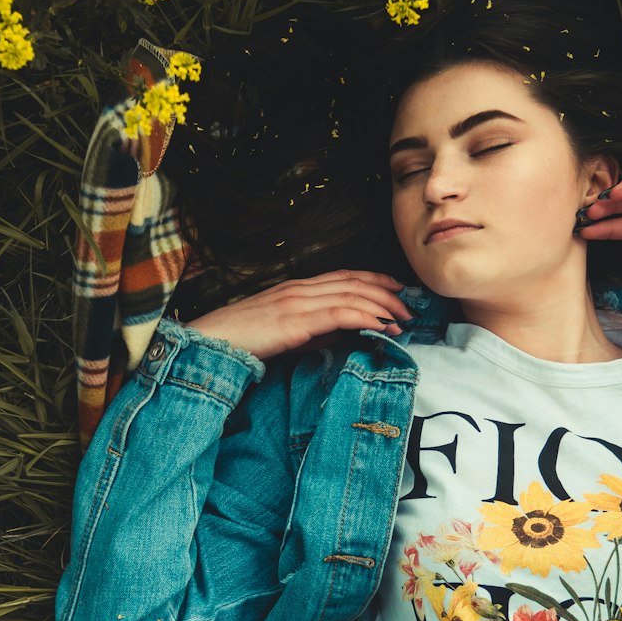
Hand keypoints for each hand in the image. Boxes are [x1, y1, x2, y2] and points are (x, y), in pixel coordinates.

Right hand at [187, 270, 412, 360]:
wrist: (210, 344)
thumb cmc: (242, 342)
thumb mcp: (286, 334)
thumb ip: (314, 331)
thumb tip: (343, 334)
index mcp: (296, 288)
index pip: (344, 276)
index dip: (375, 280)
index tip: (398, 290)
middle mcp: (300, 289)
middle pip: (354, 281)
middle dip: (387, 292)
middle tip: (411, 306)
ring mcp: (298, 301)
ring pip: (352, 295)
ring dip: (383, 306)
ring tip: (404, 320)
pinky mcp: (296, 320)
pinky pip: (341, 314)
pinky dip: (367, 318)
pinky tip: (383, 327)